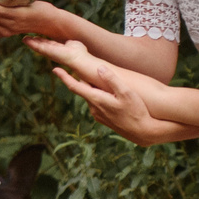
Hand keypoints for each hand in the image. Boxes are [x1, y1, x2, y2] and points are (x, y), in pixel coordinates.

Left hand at [38, 41, 159, 139]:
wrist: (143, 132)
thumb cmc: (137, 111)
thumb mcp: (127, 92)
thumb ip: (112, 80)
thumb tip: (99, 68)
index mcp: (97, 100)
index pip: (75, 86)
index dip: (64, 77)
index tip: (54, 69)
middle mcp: (94, 108)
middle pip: (84, 89)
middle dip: (81, 79)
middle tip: (78, 66)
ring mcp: (98, 115)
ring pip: (91, 96)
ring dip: (91, 87)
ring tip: (95, 77)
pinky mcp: (104, 119)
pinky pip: (96, 103)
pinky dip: (97, 96)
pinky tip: (106, 93)